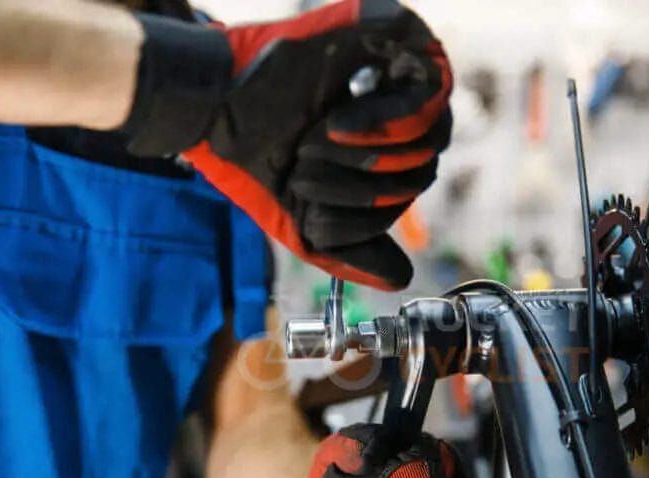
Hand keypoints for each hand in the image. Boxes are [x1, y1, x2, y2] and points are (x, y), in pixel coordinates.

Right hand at [124, 0, 452, 289]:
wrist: (215, 110)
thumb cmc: (255, 162)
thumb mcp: (308, 223)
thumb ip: (356, 248)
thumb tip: (400, 278)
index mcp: (380, 142)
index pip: (415, 180)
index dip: (377, 204)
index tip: (316, 197)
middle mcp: (394, 102)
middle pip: (429, 160)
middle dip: (371, 181)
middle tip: (311, 164)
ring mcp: (398, 63)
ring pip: (434, 129)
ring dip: (373, 153)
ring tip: (322, 136)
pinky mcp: (392, 28)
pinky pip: (431, 88)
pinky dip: (388, 120)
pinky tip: (341, 121)